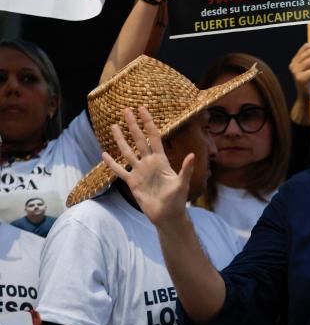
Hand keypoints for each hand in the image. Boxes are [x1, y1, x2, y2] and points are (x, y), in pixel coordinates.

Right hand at [102, 107, 192, 225]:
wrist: (167, 216)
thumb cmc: (177, 200)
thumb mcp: (182, 184)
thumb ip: (186, 169)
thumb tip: (192, 155)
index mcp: (161, 161)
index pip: (153, 137)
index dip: (148, 123)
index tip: (143, 109)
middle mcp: (149, 163)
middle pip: (139, 140)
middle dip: (133, 125)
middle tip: (126, 110)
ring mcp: (139, 171)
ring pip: (127, 152)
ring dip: (120, 140)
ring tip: (113, 126)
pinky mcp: (132, 182)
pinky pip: (119, 171)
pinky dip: (112, 163)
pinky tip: (104, 154)